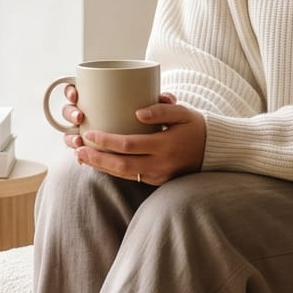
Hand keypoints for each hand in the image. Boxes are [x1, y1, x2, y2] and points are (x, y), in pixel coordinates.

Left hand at [58, 86, 205, 185]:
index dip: (106, 141)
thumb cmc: (197, 127)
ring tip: (81, 157)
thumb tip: (138, 112)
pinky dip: (113, 171)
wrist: (215, 152)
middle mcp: (160, 164)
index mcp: (165, 145)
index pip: (129, 145)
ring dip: (100, 167)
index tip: (89, 134)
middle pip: (121, 165)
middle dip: (96, 159)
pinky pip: (132, 177)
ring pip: (124, 175)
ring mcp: (159, 176)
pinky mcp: (158, 182)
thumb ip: (162, 110)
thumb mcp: (183, 112)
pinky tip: (99, 163)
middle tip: (77, 149)